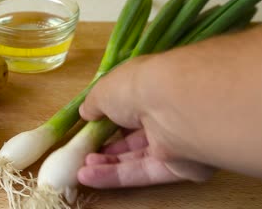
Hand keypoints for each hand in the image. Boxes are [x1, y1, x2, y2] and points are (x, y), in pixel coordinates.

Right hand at [77, 56, 214, 188]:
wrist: (174, 106)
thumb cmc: (137, 87)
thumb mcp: (104, 90)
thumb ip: (94, 103)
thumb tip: (86, 112)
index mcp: (151, 85)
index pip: (131, 101)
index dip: (110, 114)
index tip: (90, 123)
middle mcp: (165, 111)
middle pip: (134, 132)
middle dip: (108, 143)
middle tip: (85, 150)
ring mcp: (174, 139)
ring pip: (137, 155)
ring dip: (108, 161)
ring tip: (82, 166)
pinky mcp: (180, 166)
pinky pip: (144, 172)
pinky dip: (116, 175)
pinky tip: (89, 176)